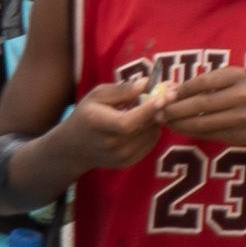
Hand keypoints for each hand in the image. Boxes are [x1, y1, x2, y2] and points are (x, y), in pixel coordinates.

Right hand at [40, 69, 170, 176]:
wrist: (73, 148)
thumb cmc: (86, 115)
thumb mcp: (97, 96)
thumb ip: (121, 90)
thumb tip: (145, 84)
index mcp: (97, 125)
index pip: (126, 123)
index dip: (147, 111)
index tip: (163, 97)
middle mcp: (109, 144)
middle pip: (144, 128)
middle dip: (160, 109)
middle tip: (171, 93)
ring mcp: (119, 157)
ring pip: (151, 134)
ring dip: (157, 118)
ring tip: (154, 105)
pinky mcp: (128, 162)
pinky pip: (151, 142)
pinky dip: (152, 129)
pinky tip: (145, 120)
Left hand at [153, 66, 245, 144]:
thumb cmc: (239, 92)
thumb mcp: (227, 80)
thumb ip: (201, 84)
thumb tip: (167, 91)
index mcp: (238, 76)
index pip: (202, 82)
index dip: (180, 90)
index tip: (164, 95)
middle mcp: (242, 96)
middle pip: (200, 104)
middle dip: (174, 108)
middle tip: (157, 111)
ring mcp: (241, 117)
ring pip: (201, 122)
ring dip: (178, 123)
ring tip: (164, 121)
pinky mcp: (236, 135)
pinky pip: (206, 134)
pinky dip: (188, 131)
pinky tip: (178, 128)